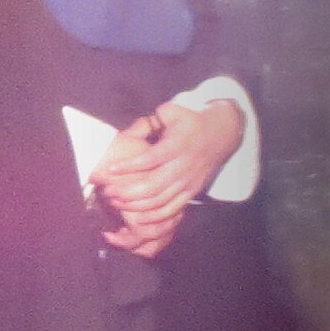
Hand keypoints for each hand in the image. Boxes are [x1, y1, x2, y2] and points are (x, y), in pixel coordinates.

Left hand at [91, 99, 238, 255]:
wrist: (223, 133)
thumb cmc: (189, 121)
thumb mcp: (170, 112)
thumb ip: (146, 123)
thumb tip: (124, 134)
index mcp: (177, 146)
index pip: (150, 159)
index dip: (129, 166)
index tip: (109, 170)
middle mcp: (184, 166)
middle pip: (154, 185)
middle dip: (128, 192)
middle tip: (107, 192)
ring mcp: (189, 181)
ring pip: (161, 201)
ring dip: (136, 206)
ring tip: (114, 203)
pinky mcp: (193, 191)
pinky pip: (173, 209)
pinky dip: (155, 217)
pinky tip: (137, 218)